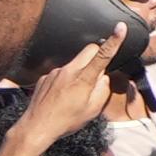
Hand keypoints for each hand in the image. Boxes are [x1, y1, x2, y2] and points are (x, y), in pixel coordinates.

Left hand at [6, 32, 121, 146]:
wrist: (35, 128)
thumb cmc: (66, 121)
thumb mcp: (93, 110)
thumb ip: (103, 89)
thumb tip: (103, 77)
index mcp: (84, 79)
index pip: (103, 55)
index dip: (114, 40)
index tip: (120, 27)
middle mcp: (69, 71)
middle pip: (89, 49)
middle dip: (98, 54)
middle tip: (97, 72)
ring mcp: (55, 73)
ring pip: (75, 62)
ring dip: (80, 70)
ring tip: (73, 93)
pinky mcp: (45, 77)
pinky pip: (61, 72)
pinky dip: (65, 79)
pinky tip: (60, 95)